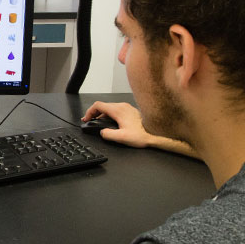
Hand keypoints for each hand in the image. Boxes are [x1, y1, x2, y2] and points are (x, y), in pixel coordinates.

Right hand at [83, 101, 197, 157]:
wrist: (157, 134)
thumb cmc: (143, 135)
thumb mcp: (122, 138)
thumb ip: (108, 134)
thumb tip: (102, 132)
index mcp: (118, 110)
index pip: (98, 105)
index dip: (89, 112)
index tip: (86, 119)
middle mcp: (122, 106)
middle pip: (103, 106)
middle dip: (94, 114)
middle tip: (90, 121)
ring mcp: (127, 108)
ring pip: (110, 108)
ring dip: (102, 115)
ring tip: (99, 124)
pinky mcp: (131, 111)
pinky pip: (116, 110)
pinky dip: (110, 115)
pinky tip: (112, 123)